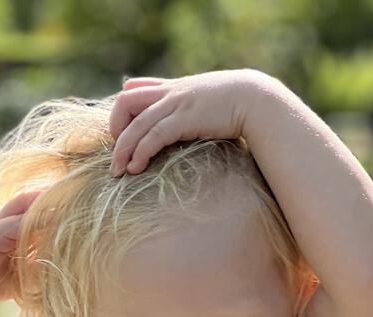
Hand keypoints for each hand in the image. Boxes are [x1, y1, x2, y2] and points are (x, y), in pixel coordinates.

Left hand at [109, 69, 263, 176]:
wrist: (257, 101)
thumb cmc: (236, 107)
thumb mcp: (206, 103)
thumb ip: (189, 111)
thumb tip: (181, 128)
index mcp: (173, 88)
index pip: (133, 88)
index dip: (122, 112)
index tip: (125, 135)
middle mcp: (170, 92)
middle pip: (125, 101)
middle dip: (115, 129)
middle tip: (118, 155)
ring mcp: (177, 104)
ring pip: (135, 123)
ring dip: (122, 149)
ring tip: (118, 172)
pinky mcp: (184, 119)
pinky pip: (153, 135)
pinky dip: (140, 152)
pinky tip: (136, 168)